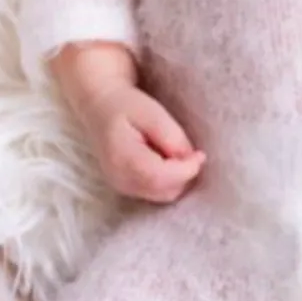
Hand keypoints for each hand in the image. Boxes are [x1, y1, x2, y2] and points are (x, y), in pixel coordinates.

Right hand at [82, 83, 205, 203]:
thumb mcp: (152, 113)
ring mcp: (122, 187)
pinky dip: (169, 180)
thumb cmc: (126, 106)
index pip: (160, 177)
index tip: (200, 155)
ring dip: (177, 177)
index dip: (186, 170)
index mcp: (122, 158)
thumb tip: (191, 160)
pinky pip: (158, 192)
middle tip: (187, 150)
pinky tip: (165, 160)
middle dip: (183, 173)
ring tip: (172, 151)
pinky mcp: (128, 189)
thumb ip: (172, 137)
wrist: (101, 107)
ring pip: (164, 194)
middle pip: (165, 190)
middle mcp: (120, 179)